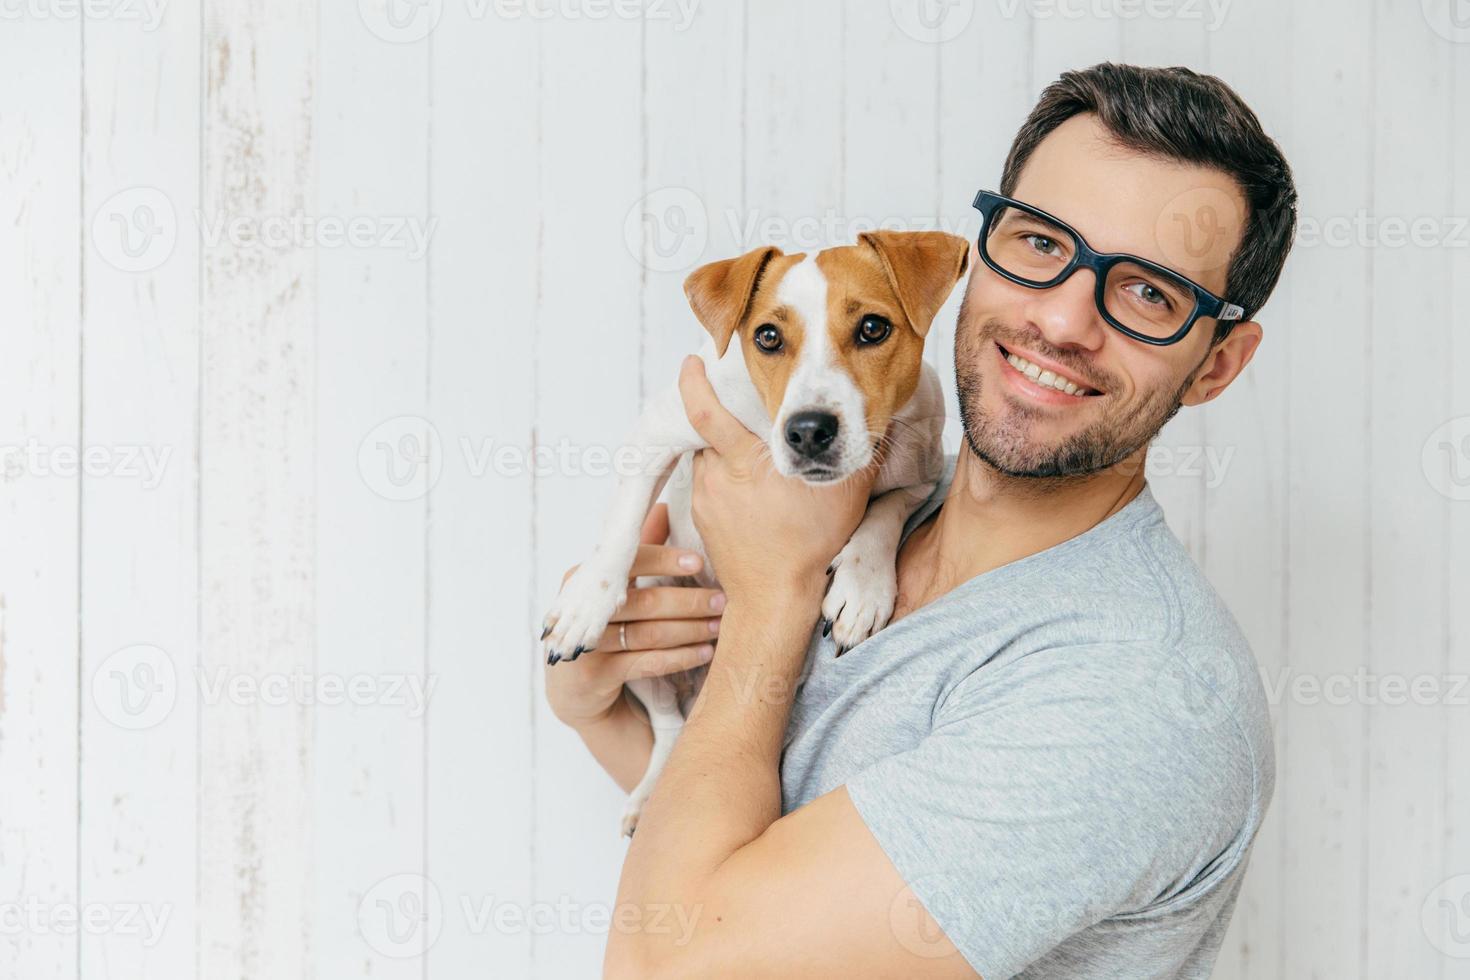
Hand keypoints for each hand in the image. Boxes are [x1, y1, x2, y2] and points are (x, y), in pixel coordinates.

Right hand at [544, 503, 724, 729]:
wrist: (576, 692)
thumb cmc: (605, 629)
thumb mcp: (617, 590)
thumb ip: (640, 552)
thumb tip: (666, 506)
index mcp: (584, 579)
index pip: (628, 562)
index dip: (665, 559)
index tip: (700, 562)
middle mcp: (581, 610)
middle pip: (644, 601)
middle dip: (689, 600)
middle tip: (723, 601)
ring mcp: (585, 645)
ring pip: (649, 634)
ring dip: (691, 630)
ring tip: (720, 627)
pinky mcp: (594, 677)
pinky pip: (646, 663)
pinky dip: (680, 657)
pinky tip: (705, 653)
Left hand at [678, 356, 874, 608]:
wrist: (775, 597)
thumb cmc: (810, 545)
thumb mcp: (846, 495)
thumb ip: (855, 452)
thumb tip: (876, 420)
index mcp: (745, 463)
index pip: (705, 412)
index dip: (693, 383)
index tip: (691, 361)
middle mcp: (717, 477)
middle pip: (707, 431)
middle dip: (717, 414)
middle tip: (735, 403)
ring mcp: (705, 500)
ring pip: (706, 457)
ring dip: (721, 450)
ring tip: (746, 452)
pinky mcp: (701, 519)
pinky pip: (706, 484)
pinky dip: (721, 477)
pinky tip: (744, 487)